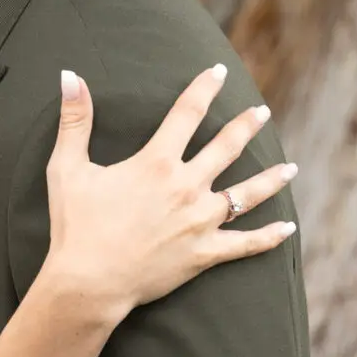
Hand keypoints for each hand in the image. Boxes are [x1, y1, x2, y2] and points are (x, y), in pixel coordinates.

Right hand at [45, 64, 297, 322]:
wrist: (89, 282)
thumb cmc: (76, 226)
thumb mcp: (67, 168)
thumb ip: (74, 120)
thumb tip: (70, 76)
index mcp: (156, 163)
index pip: (187, 113)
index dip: (204, 89)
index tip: (218, 73)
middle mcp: (186, 187)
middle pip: (227, 147)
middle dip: (247, 126)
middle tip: (261, 112)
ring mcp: (200, 221)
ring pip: (247, 194)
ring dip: (271, 178)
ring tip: (290, 167)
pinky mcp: (204, 253)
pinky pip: (246, 243)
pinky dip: (269, 237)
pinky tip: (287, 228)